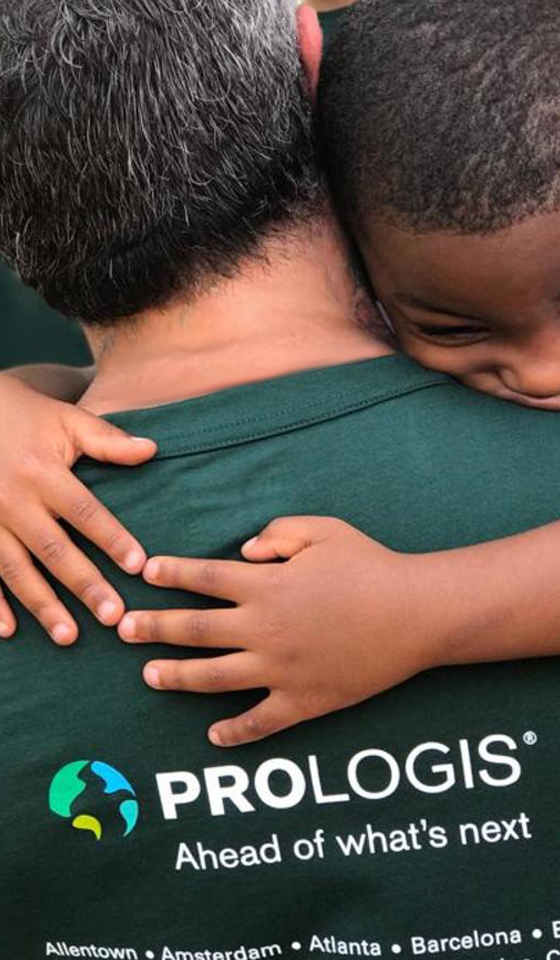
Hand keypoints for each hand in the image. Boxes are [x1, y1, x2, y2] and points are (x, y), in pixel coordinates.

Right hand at [0, 374, 156, 642]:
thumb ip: (107, 440)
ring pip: (16, 570)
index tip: (138, 566)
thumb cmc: (25, 417)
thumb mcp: (66, 420)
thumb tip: (152, 450)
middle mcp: (14, 500)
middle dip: (84, 585)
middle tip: (113, 617)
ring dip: (42, 605)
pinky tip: (9, 631)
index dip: (111, 538)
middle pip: (54, 549)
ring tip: (69, 637)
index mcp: (43, 472)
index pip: (84, 511)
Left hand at [118, 517, 438, 746]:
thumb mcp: (324, 531)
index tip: (146, 572)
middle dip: (155, 628)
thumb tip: (244, 550)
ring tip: (149, 677)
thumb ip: (278, 532)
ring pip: (215, 678)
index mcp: (269, 586)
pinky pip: (261, 722)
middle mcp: (266, 629)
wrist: (417, 614)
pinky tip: (214, 736)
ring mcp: (282, 670)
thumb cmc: (370, 566)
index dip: (172, 573)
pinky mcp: (304, 701)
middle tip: (124, 629)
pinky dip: (235, 732)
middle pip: (196, 629)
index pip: (205, 577)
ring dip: (177, 677)